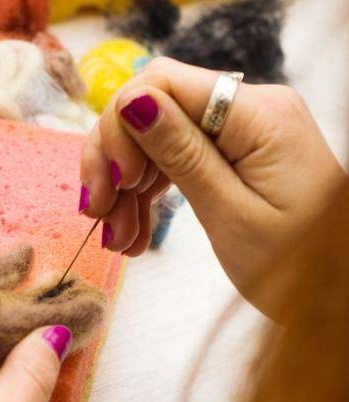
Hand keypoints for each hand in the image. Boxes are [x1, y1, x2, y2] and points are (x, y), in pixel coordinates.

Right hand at [80, 58, 345, 312]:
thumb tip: (131, 102)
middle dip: (114, 161)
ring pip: (155, 139)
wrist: (340, 296)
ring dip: (125, 187)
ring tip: (117, 239)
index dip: (120, 128)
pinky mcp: (234, 156)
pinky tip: (131, 234)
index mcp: (257, 115)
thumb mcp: (232, 215)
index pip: (161, 85)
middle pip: (152, 110)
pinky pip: (174, 161)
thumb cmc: (298, 266)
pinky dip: (146, 195)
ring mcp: (241, 133)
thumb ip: (181, 155)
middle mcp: (249, 111)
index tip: (109, 185)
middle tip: (96, 215)